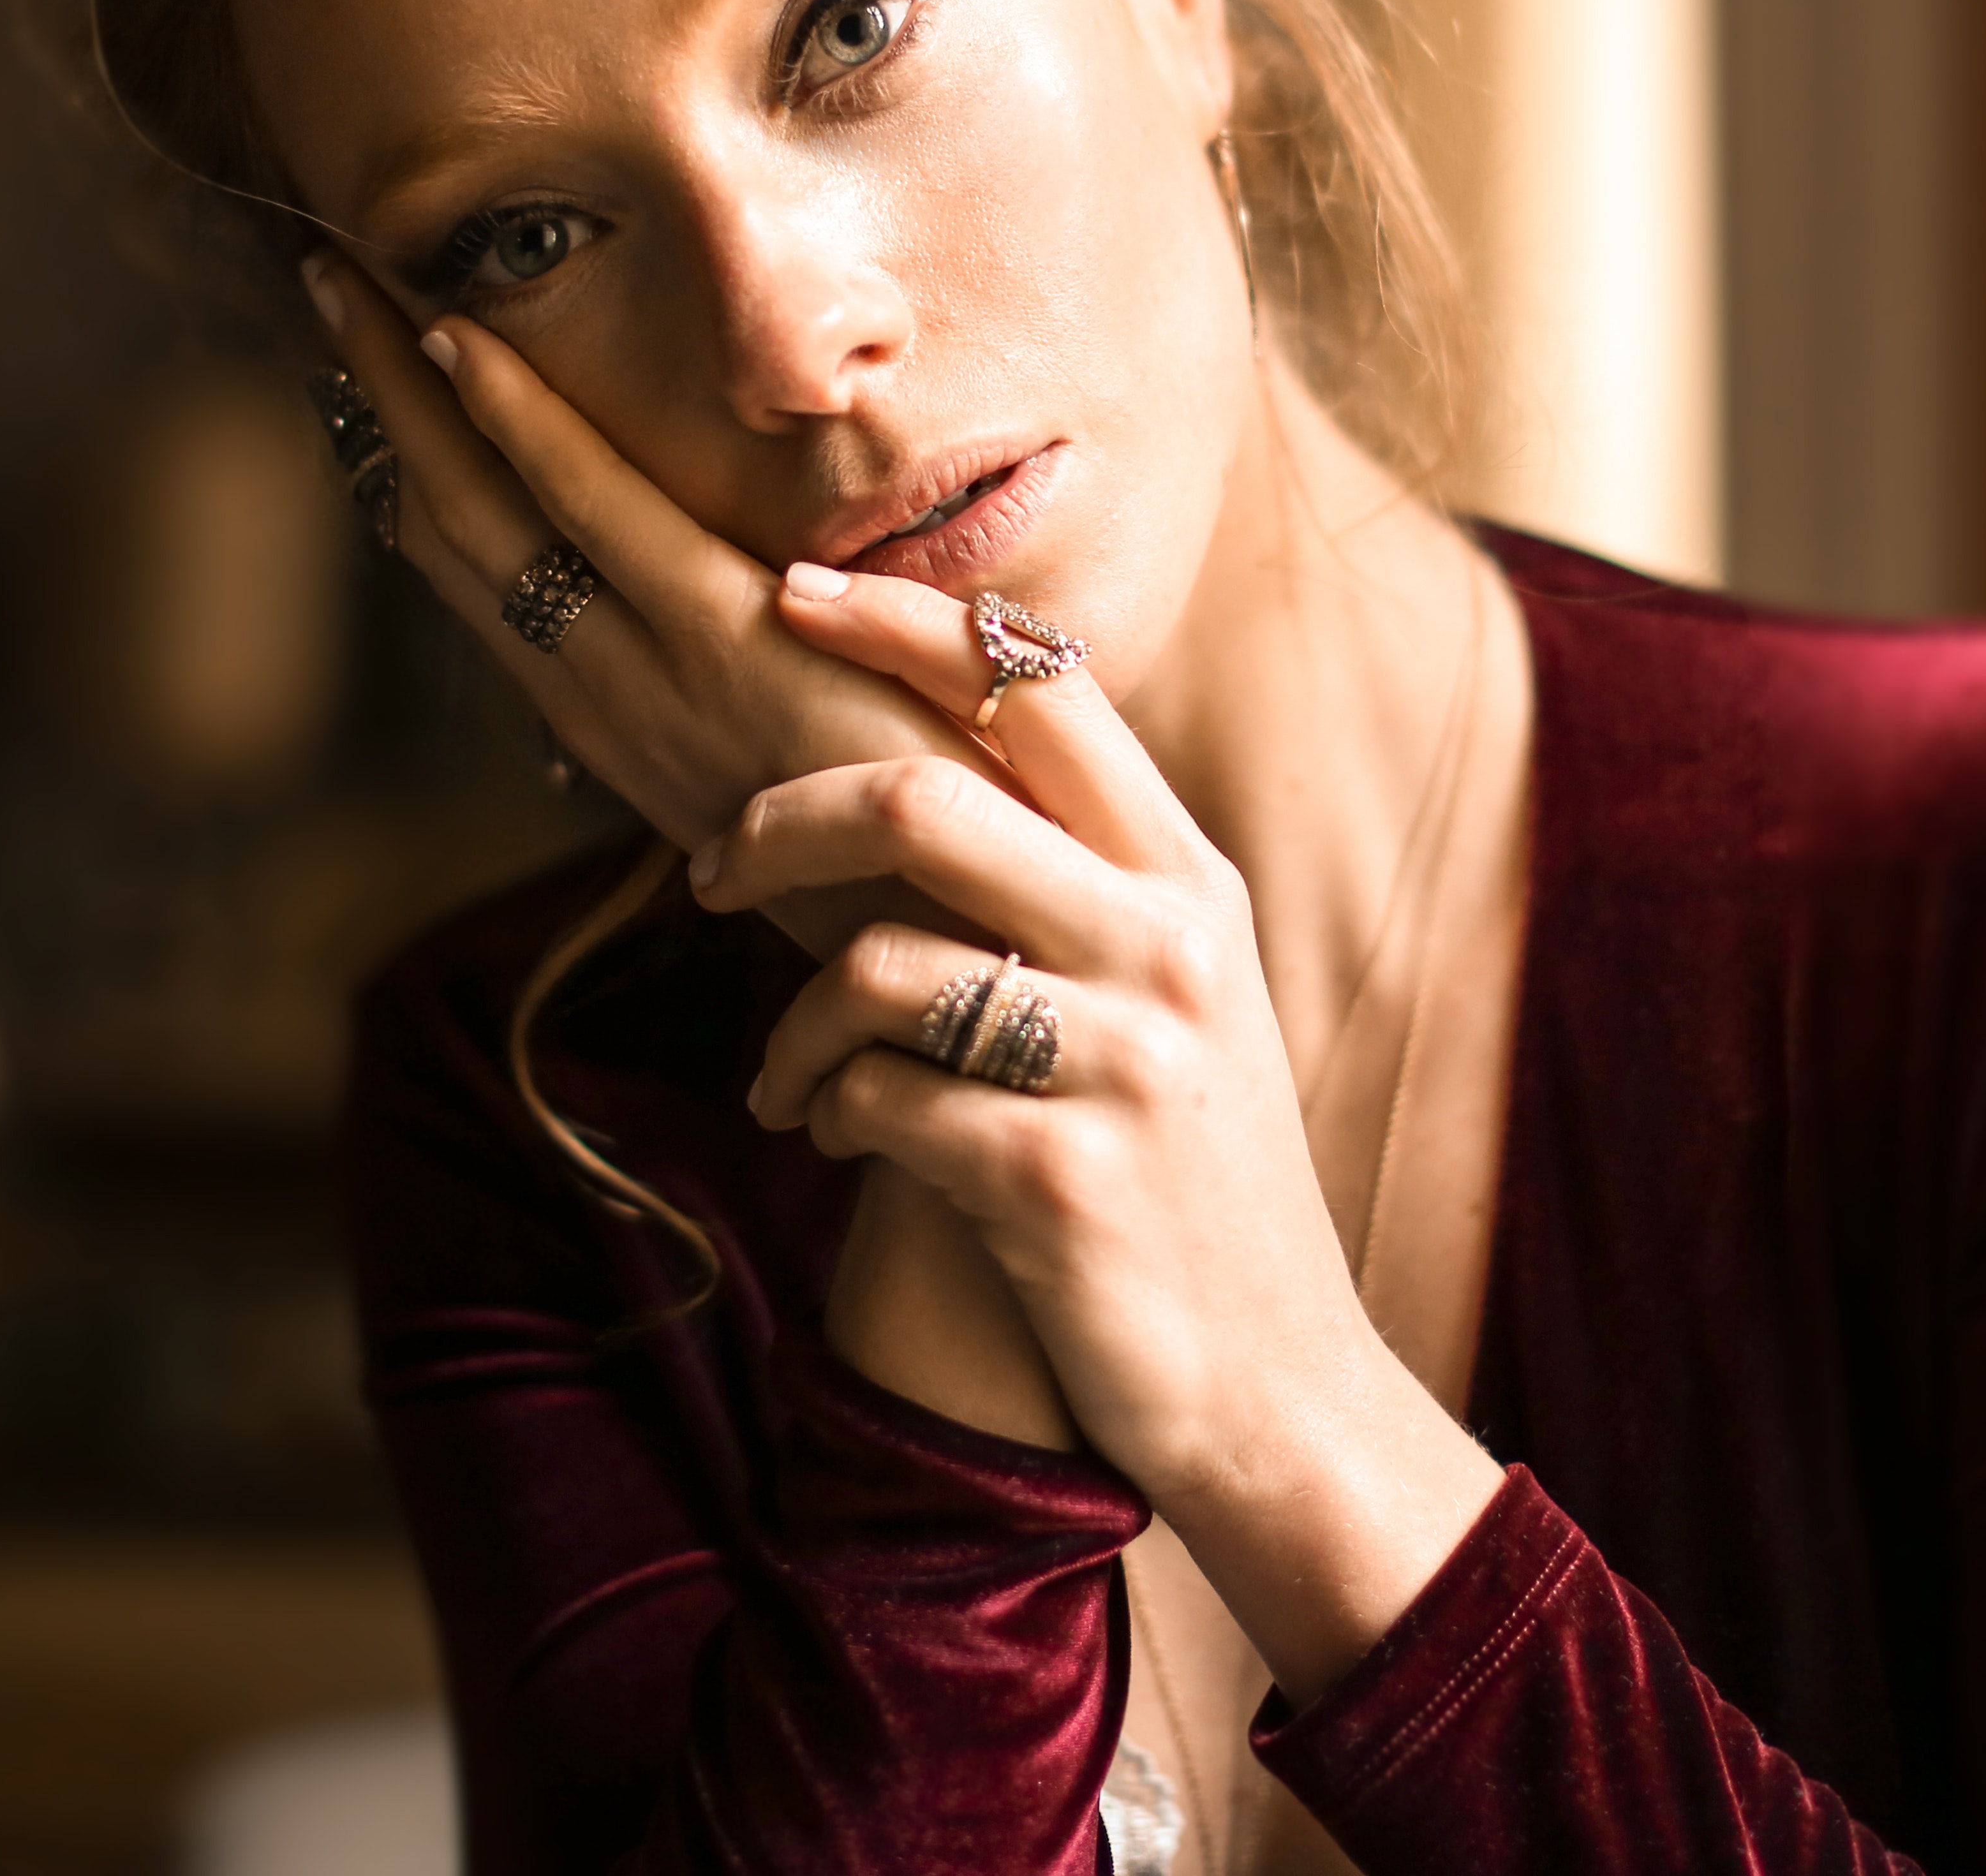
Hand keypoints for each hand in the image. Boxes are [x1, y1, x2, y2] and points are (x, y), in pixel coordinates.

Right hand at [305, 256, 1075, 1452]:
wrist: (979, 960)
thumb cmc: (921, 878)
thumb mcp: (814, 802)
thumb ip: (766, 738)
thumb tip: (740, 705)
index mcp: (633, 731)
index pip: (500, 588)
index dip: (428, 488)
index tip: (377, 401)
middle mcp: (611, 703)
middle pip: (462, 531)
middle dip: (386, 414)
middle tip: (323, 295)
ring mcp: (656, 672)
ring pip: (495, 510)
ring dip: (413, 394)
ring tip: (346, 284)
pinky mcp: (728, 644)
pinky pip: (596, 513)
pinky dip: (522, 427)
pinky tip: (462, 342)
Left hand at [699, 568, 1504, 1696]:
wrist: (1280, 1392)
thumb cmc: (1190, 1184)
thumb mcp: (1173, 1003)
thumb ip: (1077, 883)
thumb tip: (916, 769)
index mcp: (1187, 879)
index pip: (1040, 684)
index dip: (903, 621)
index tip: (790, 592)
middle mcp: (1169, 946)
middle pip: (923, 796)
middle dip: (778, 820)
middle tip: (706, 870)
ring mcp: (1121, 1063)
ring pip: (875, 962)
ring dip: (791, 1027)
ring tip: (789, 1081)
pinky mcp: (1058, 1181)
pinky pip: (878, 1099)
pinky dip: (828, 1116)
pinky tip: (838, 1146)